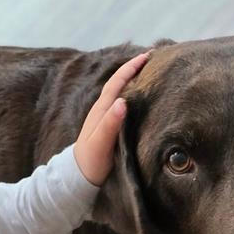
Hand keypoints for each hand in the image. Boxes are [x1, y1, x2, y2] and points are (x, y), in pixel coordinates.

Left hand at [73, 52, 150, 185]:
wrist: (79, 177)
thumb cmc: (91, 161)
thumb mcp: (100, 143)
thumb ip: (110, 123)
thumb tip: (122, 101)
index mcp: (102, 110)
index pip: (118, 82)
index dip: (131, 68)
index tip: (148, 56)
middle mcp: (103, 110)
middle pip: (120, 83)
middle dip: (135, 70)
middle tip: (155, 60)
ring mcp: (105, 119)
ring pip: (122, 93)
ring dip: (135, 82)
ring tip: (152, 75)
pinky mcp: (109, 128)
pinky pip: (123, 105)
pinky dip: (133, 96)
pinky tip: (142, 100)